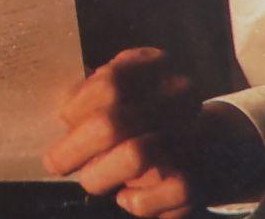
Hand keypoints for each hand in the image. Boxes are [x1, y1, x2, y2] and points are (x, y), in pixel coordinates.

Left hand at [43, 48, 264, 217]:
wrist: (208, 140)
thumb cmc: (145, 111)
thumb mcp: (123, 87)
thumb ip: (92, 91)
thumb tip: (61, 105)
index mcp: (156, 64)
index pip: (109, 83)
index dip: (77, 107)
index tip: (63, 122)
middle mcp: (179, 94)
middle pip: (113, 123)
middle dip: (74, 148)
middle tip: (56, 162)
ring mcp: (194, 134)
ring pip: (134, 158)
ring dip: (99, 175)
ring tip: (90, 178)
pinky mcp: (201, 176)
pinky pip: (156, 194)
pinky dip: (135, 200)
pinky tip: (125, 195)